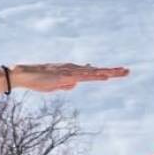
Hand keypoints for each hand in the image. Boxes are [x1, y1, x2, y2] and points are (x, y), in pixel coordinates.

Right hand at [12, 63, 128, 92]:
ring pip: (93, 72)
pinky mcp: (66, 75)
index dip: (106, 72)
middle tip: (128, 71)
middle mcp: (74, 69)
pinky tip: (104, 77)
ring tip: (122, 72)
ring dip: (107, 72)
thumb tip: (75, 84)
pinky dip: (95, 76)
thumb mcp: (55, 86)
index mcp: (73, 71)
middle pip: (97, 70)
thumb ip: (66, 84)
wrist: (25, 75)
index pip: (93, 72)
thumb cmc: (39, 81)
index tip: (119, 72)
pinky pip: (83, 76)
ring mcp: (71, 71)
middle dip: (112, 71)